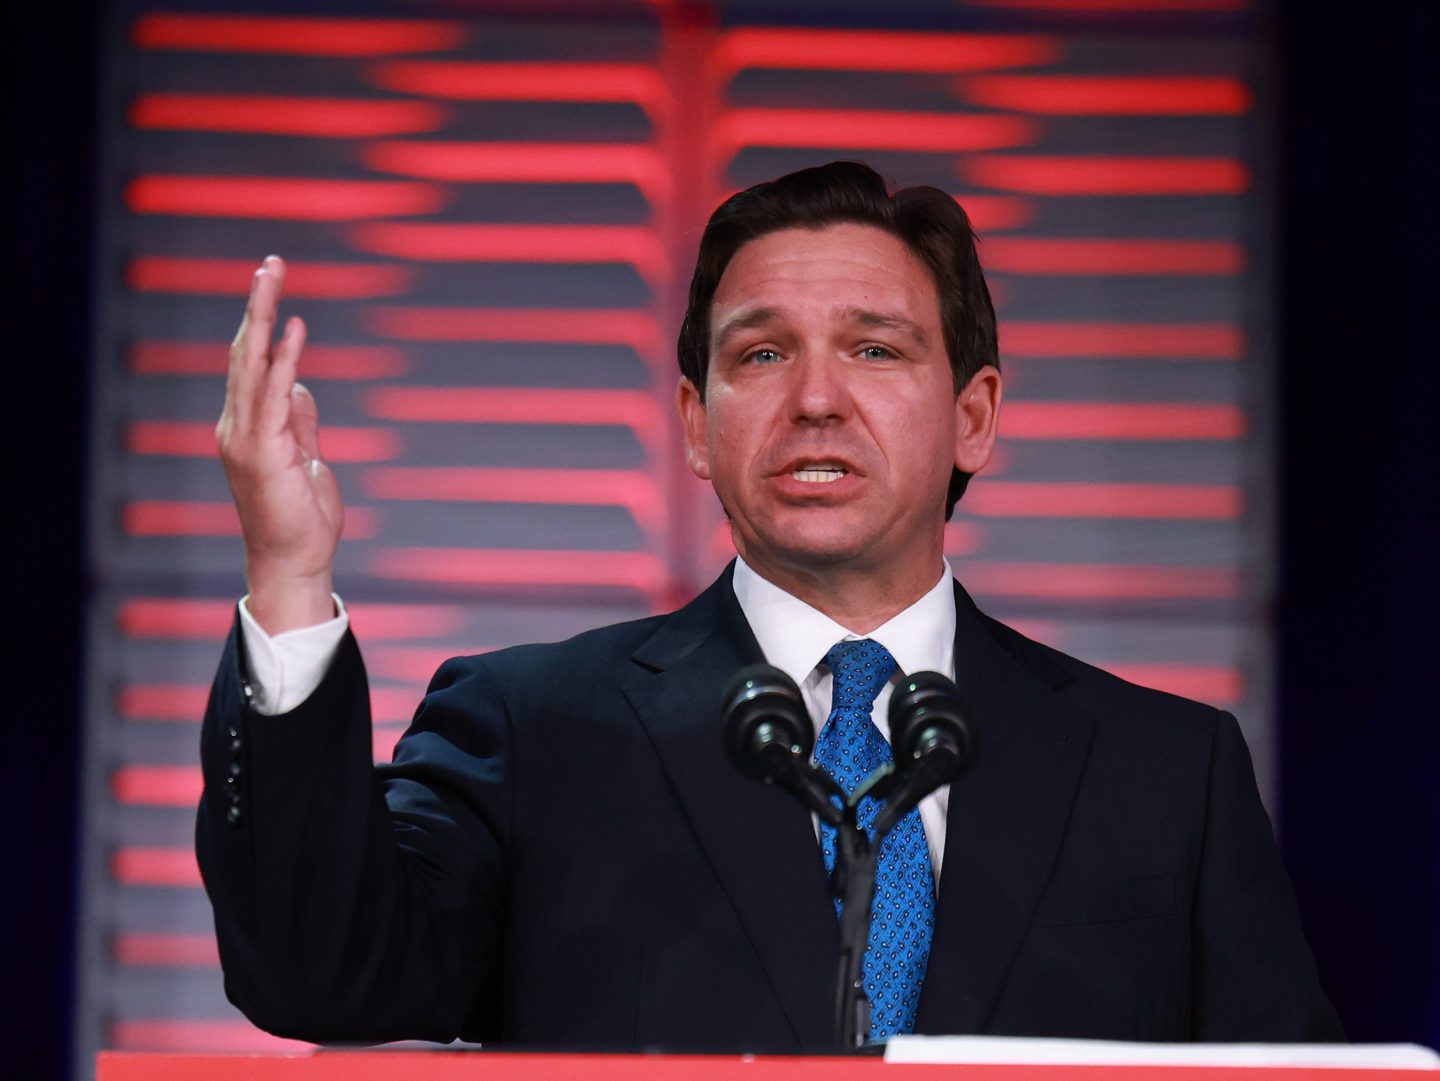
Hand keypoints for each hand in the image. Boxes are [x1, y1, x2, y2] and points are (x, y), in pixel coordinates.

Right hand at [216, 256, 343, 633]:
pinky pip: (273, 395)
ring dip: (262, 316)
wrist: (296, 561)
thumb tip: (301, 388)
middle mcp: (238, 426)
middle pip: (244, 352)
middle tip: (270, 263)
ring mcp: (246, 437)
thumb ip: (301, 422)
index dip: (260, 323)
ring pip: (251, 363)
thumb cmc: (301, 518)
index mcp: (247, 426)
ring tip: (272, 274)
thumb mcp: (307, 460)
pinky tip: (294, 327)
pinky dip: (283, 359)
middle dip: (257, 304)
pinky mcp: (262, 452)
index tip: (272, 285)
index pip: (250, 364)